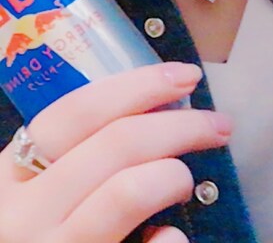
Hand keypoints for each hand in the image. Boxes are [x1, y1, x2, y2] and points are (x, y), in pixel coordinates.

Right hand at [0, 62, 231, 242]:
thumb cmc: (43, 236)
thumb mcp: (42, 194)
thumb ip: (80, 159)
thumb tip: (160, 109)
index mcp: (9, 179)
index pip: (75, 112)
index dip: (138, 86)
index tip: (187, 76)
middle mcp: (20, 218)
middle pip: (116, 144)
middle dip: (181, 124)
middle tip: (220, 124)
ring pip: (129, 190)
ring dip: (175, 174)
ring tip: (188, 181)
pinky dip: (169, 241)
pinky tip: (173, 238)